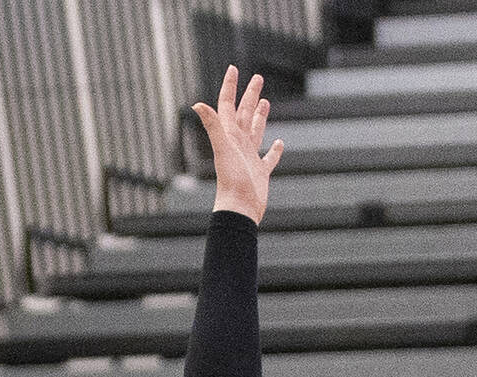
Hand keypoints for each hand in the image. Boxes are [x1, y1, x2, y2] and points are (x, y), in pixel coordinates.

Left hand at [192, 66, 283, 225]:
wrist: (239, 209)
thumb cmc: (231, 180)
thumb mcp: (223, 149)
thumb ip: (212, 126)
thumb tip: (196, 104)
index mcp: (229, 136)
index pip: (228, 106)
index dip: (230, 86)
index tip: (233, 68)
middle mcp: (238, 144)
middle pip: (244, 114)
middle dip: (249, 95)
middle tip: (257, 77)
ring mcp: (249, 158)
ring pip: (255, 131)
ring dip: (260, 116)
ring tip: (265, 102)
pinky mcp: (260, 172)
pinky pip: (269, 158)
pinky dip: (275, 150)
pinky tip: (280, 143)